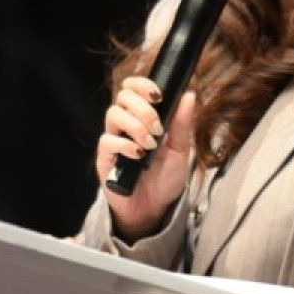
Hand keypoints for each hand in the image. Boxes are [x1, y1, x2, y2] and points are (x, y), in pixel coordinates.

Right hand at [95, 75, 196, 241]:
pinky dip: (125, 144)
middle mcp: (124, 126)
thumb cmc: (164, 179)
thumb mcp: (179, 150)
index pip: (132, 89)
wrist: (155, 209)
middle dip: (143, 107)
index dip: (142, 84)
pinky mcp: (105, 159)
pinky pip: (107, 141)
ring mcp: (113, 141)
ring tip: (150, 144)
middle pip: (122, 97)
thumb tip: (188, 95)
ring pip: (113, 114)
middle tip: (158, 128)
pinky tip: (139, 154)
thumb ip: (181, 123)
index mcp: (141, 118)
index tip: (158, 95)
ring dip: (136, 125)